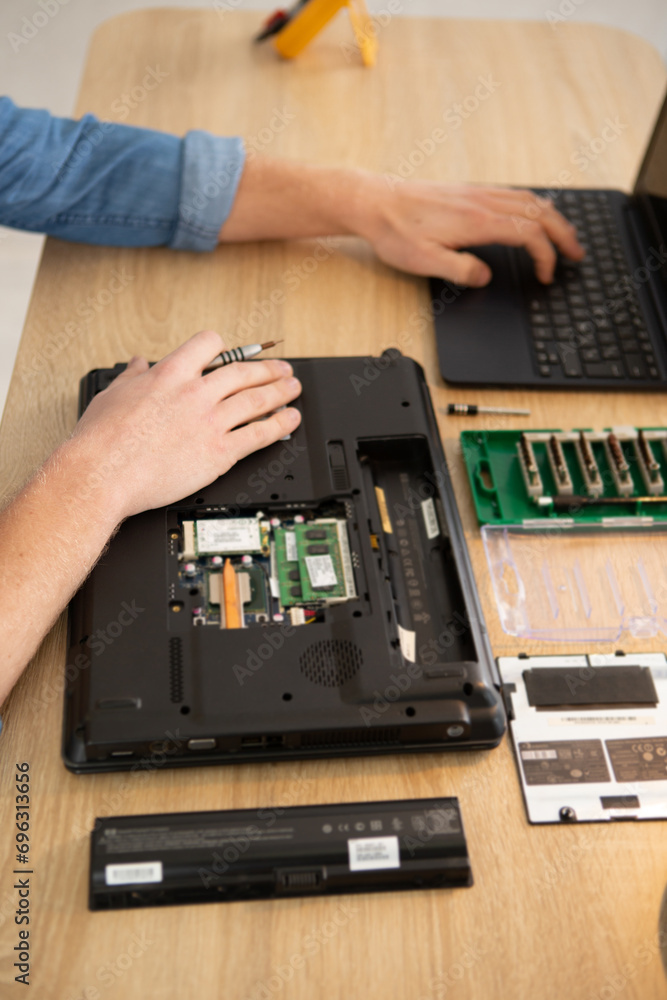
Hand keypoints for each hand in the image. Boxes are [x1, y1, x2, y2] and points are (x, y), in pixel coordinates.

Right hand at [69, 329, 300, 519]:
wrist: (103, 474)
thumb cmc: (101, 440)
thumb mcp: (113, 394)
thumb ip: (132, 376)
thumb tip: (137, 362)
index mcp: (169, 374)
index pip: (209, 345)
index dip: (226, 347)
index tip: (236, 353)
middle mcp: (195, 393)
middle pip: (243, 372)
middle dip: (268, 370)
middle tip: (282, 370)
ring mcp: (210, 422)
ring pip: (257, 400)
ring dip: (280, 392)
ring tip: (293, 389)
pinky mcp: (219, 451)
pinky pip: (259, 434)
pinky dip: (279, 426)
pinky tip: (290, 420)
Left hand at [355, 179, 584, 285]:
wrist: (374, 202)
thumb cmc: (395, 232)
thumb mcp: (424, 262)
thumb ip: (460, 271)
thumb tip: (485, 276)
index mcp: (476, 221)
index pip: (528, 235)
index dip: (545, 256)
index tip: (545, 275)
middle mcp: (482, 201)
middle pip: (538, 211)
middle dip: (563, 233)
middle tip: (577, 254)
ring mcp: (477, 192)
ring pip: (529, 198)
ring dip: (552, 217)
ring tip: (564, 235)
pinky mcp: (469, 191)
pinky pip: (513, 193)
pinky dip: (534, 205)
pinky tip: (533, 215)